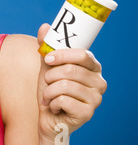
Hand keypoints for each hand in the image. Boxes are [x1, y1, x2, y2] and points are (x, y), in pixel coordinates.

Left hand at [36, 24, 106, 141]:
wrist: (48, 117)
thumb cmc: (51, 90)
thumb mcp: (47, 67)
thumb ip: (47, 48)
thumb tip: (45, 26)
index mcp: (93, 68)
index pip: (83, 54)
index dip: (63, 55)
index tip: (48, 59)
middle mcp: (99, 82)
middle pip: (72, 70)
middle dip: (51, 76)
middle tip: (47, 82)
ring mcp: (96, 99)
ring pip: (65, 86)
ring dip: (49, 91)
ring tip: (49, 96)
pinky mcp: (88, 113)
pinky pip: (63, 100)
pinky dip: (52, 103)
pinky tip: (55, 107)